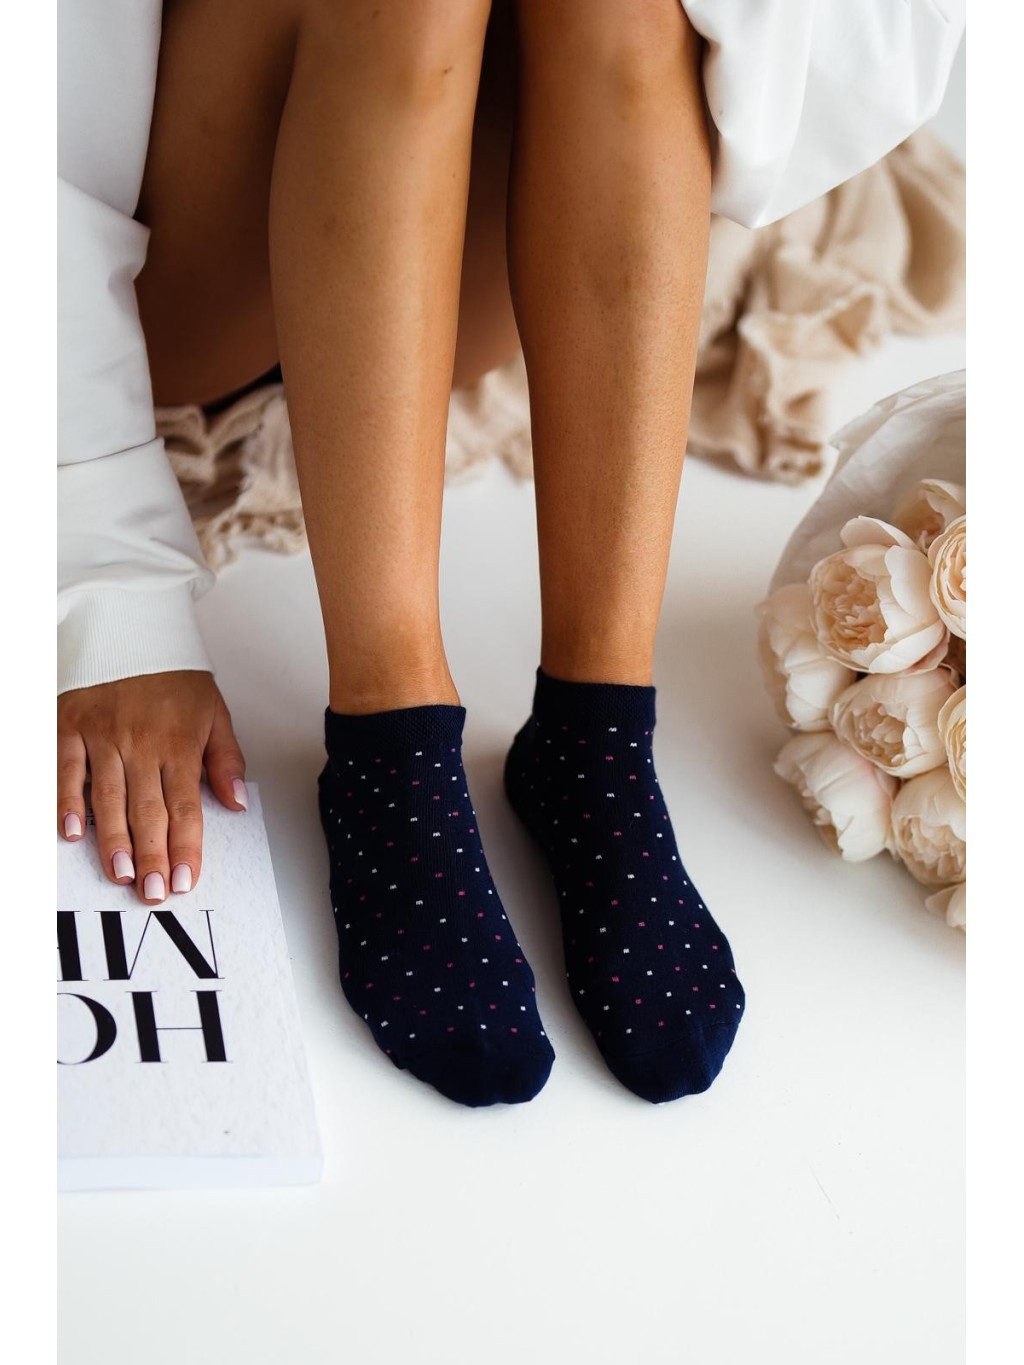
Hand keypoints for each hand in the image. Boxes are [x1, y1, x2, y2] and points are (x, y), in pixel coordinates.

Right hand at [57, 670, 247, 902]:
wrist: (132, 628)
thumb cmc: (174, 676)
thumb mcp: (214, 711)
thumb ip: (225, 759)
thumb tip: (235, 803)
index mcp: (179, 743)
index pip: (186, 807)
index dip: (186, 847)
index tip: (187, 880)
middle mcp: (140, 744)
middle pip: (148, 811)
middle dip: (152, 856)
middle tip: (153, 892)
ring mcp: (102, 737)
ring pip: (108, 799)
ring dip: (114, 841)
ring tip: (121, 875)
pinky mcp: (70, 727)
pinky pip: (66, 771)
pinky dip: (67, 803)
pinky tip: (72, 833)